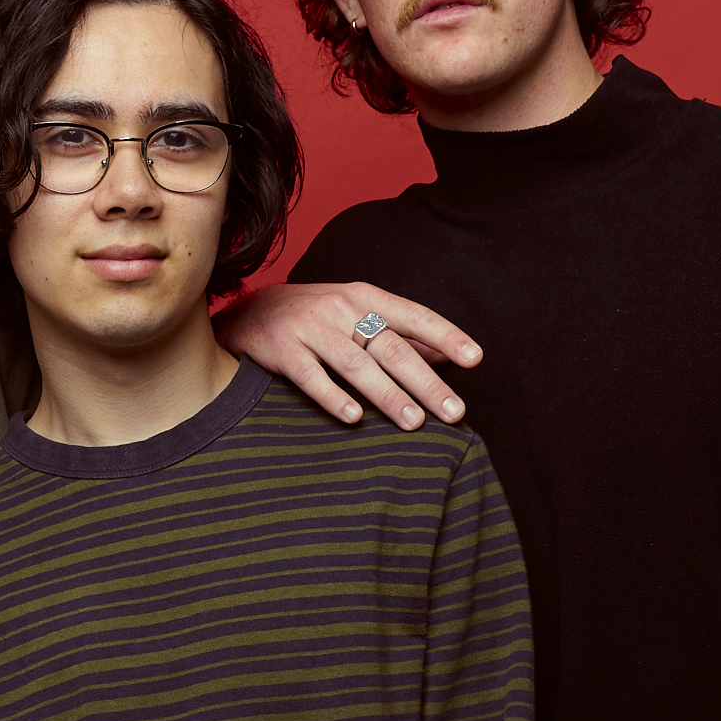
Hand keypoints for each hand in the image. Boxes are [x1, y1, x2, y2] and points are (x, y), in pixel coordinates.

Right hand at [217, 283, 480, 430]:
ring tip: (414, 423)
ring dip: (388, 395)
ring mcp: (309, 328)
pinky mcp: (281, 349)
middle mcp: (339, 309)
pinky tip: (354, 418)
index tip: (475, 359)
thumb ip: (398, 334)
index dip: (446, 336)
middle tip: (454, 412)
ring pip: (356, 364)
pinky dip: (333, 397)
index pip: (413, 316)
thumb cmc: (312, 318)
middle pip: (391, 347)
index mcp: (363, 298)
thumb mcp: (355, 315)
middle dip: (426, 382)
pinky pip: (311, 376)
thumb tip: (448, 356)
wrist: (245, 314)